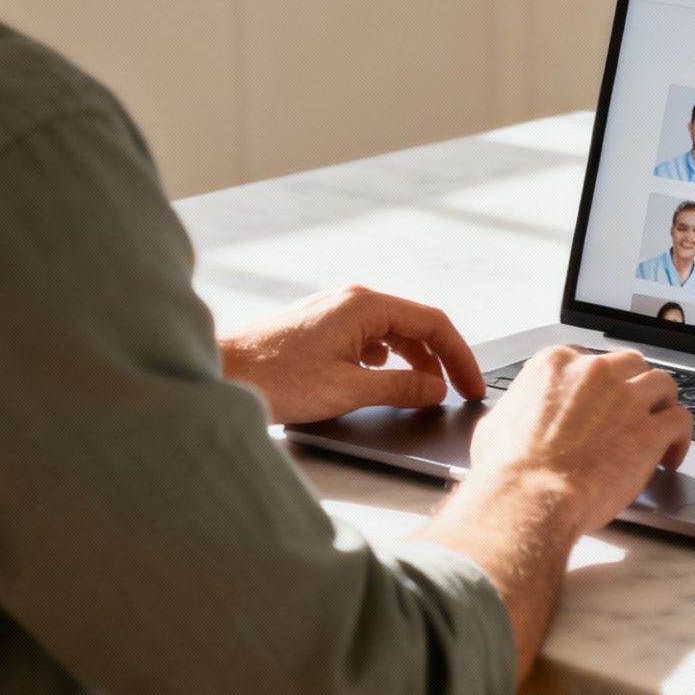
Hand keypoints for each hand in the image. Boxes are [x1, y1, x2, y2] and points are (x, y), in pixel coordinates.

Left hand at [218, 286, 486, 424]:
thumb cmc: (276, 378)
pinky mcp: (321, 328)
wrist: (222, 372)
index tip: (472, 386)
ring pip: (392, 333)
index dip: (459, 356)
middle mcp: (352, 300)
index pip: (432, 323)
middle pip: (414, 326)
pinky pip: (369, 339)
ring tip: (425, 393)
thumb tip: (435, 389)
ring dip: (413, 361)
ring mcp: (335, 312)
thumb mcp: (348, 389)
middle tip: (456, 394)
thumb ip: (400, 388)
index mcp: (364, 305)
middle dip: (439, 360)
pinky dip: (387, 360)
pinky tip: (384, 382)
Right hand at [464, 346, 691, 537]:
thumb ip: (519, 409)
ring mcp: (626, 398)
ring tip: (660, 427)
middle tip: (634, 410)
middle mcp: (595, 372)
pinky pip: (681, 420)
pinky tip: (672, 454)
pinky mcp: (649, 430)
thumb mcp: (497, 423)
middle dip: (634, 386)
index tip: (602, 401)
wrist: (530, 497)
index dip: (600, 384)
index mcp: (556, 364)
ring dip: (662, 404)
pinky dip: (681, 437)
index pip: (590, 360)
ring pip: (663, 383)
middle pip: (630, 364)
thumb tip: (516, 417)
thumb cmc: (508, 468)